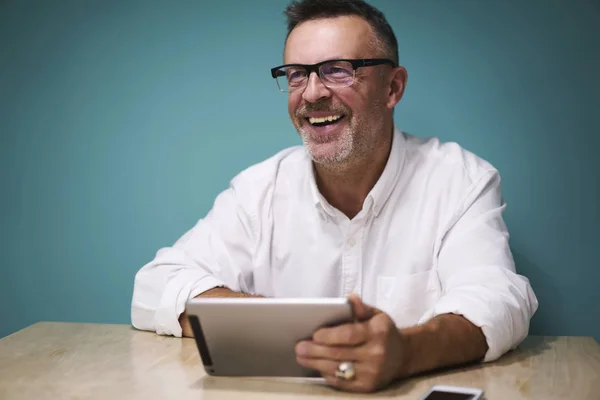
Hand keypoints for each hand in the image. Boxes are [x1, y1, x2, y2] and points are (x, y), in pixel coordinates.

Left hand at [294, 294, 409, 391]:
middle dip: (315, 350)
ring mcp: (372, 373)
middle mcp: (376, 354)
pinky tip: (317, 367)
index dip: (329, 336)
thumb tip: (350, 298)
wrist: (403, 356)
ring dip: (316, 363)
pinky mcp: (367, 387)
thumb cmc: (383, 332)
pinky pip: (342, 382)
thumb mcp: (377, 314)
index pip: (349, 335)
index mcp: (378, 332)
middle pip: (339, 353)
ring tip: (301, 357)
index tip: (314, 334)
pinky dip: (327, 374)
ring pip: (338, 369)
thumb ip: (361, 307)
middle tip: (299, 347)